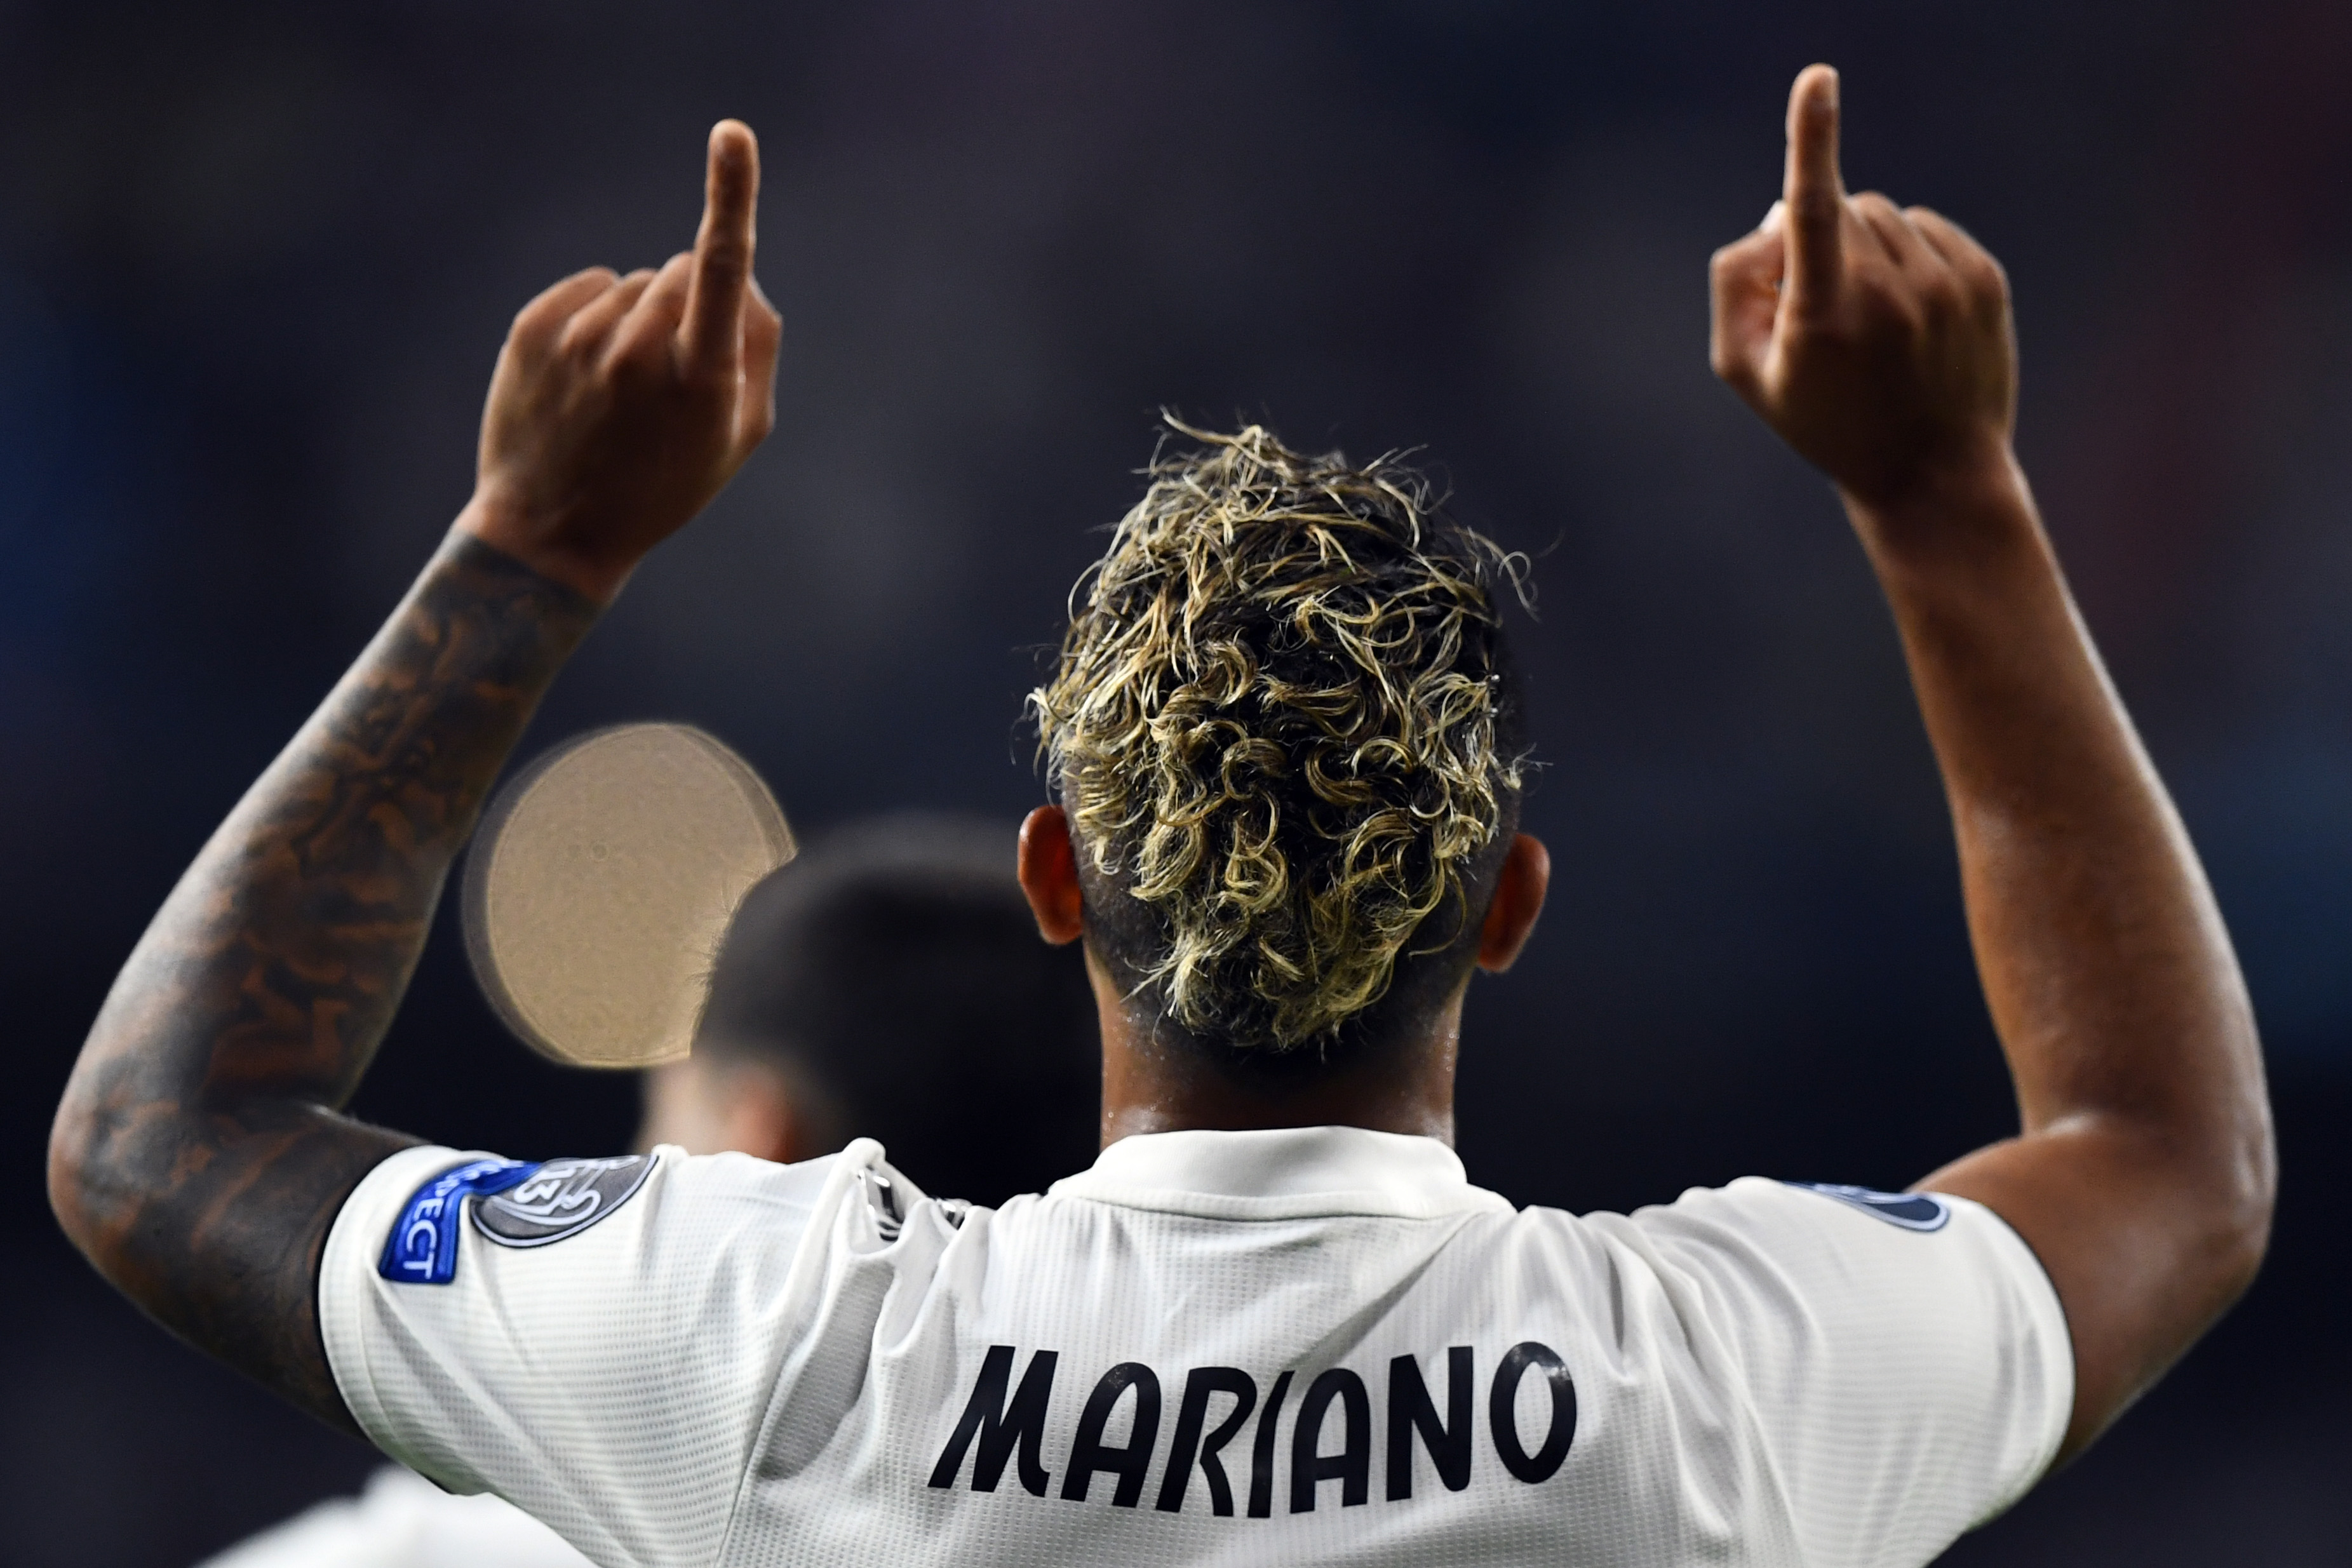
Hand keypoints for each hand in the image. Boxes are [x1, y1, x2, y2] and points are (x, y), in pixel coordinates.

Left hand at [458, 120, 782, 600]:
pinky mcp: (532, 330)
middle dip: (690, 306)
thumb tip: (739, 276)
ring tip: (621, 393)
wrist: (556, 532)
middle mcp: (636, 352)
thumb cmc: (666, 486)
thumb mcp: (739, 436)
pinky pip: (589, 288)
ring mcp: (578, 339)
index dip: (732, 195)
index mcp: (699, 381)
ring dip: (640, 322)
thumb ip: (757, 347)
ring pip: (635, 286)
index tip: (732, 134)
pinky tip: (589, 378)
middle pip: (681, 272)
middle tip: (674, 380)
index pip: (719, 268)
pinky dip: (598, 319)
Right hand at [1710, 67, 2016, 515]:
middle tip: (1822, 310)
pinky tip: (1910, 316)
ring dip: (1866, 248)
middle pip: (1841, 208)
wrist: (1931, 474)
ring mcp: (1943, 285)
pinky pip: (1928, 229)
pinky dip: (1909, 257)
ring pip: (1885, 216)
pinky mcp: (1984, 280)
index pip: (1813, 210)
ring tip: (1872, 320)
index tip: (1819, 81)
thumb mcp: (1745, 370)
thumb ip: (1737, 283)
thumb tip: (1780, 212)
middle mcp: (1888, 294)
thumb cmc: (1823, 421)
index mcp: (1823, 316)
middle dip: (1822, 239)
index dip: (1811, 138)